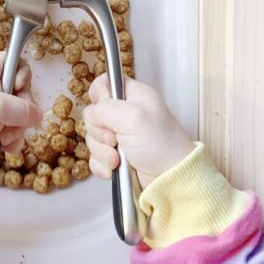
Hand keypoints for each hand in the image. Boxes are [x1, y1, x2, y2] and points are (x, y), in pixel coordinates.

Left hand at [0, 52, 41, 167]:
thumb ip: (23, 108)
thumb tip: (38, 116)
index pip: (15, 62)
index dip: (22, 75)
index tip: (17, 88)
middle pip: (22, 92)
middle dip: (21, 111)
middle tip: (11, 123)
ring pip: (19, 114)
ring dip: (17, 128)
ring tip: (4, 138)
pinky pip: (13, 128)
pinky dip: (12, 138)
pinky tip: (5, 146)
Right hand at [83, 74, 193, 188]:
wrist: (171, 180)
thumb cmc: (161, 145)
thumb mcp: (134, 117)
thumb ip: (105, 108)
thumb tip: (92, 113)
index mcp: (134, 96)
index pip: (106, 83)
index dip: (99, 93)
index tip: (102, 106)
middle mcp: (124, 114)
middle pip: (94, 113)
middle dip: (100, 131)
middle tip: (116, 139)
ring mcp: (119, 136)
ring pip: (93, 137)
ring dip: (102, 151)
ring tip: (118, 159)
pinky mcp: (114, 155)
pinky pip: (95, 156)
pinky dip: (102, 164)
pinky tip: (114, 169)